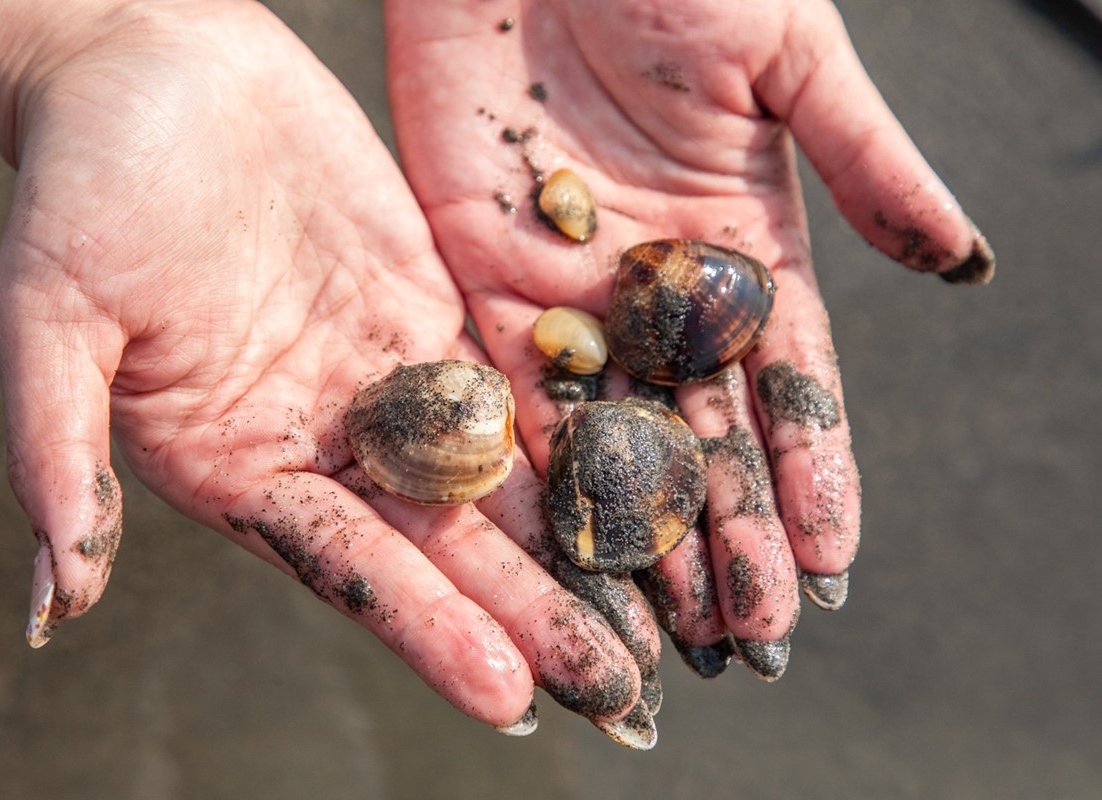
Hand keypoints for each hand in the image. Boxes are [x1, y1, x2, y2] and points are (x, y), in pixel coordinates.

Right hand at [0, 0, 643, 732]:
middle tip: (616, 689)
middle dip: (527, 613)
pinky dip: (568, 434)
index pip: (348, 566)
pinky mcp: (425, 308)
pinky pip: (506, 382)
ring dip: (566, 543)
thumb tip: (57, 599)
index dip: (429, 629)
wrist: (150, 66)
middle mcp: (320, 438)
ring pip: (489, 476)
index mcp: (237, 463)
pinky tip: (632, 479)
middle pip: (441, 544)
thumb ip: (58, 452)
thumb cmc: (78, 183)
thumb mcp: (46, 313)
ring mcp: (380, 375)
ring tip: (645, 612)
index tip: (507, 693)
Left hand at [386, 0, 992, 681]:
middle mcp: (659, 290)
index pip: (785, 384)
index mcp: (744, 245)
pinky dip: (537, 473)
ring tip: (665, 629)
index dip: (810, 471)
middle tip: (750, 638)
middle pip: (700, 433)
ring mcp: (571, 294)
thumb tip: (960, 263)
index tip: (828, 562)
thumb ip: (866, 166)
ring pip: (611, 438)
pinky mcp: (481, 280)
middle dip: (727, 534)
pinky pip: (509, 393)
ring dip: (639, 534)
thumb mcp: (791, 60)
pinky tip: (564, 549)